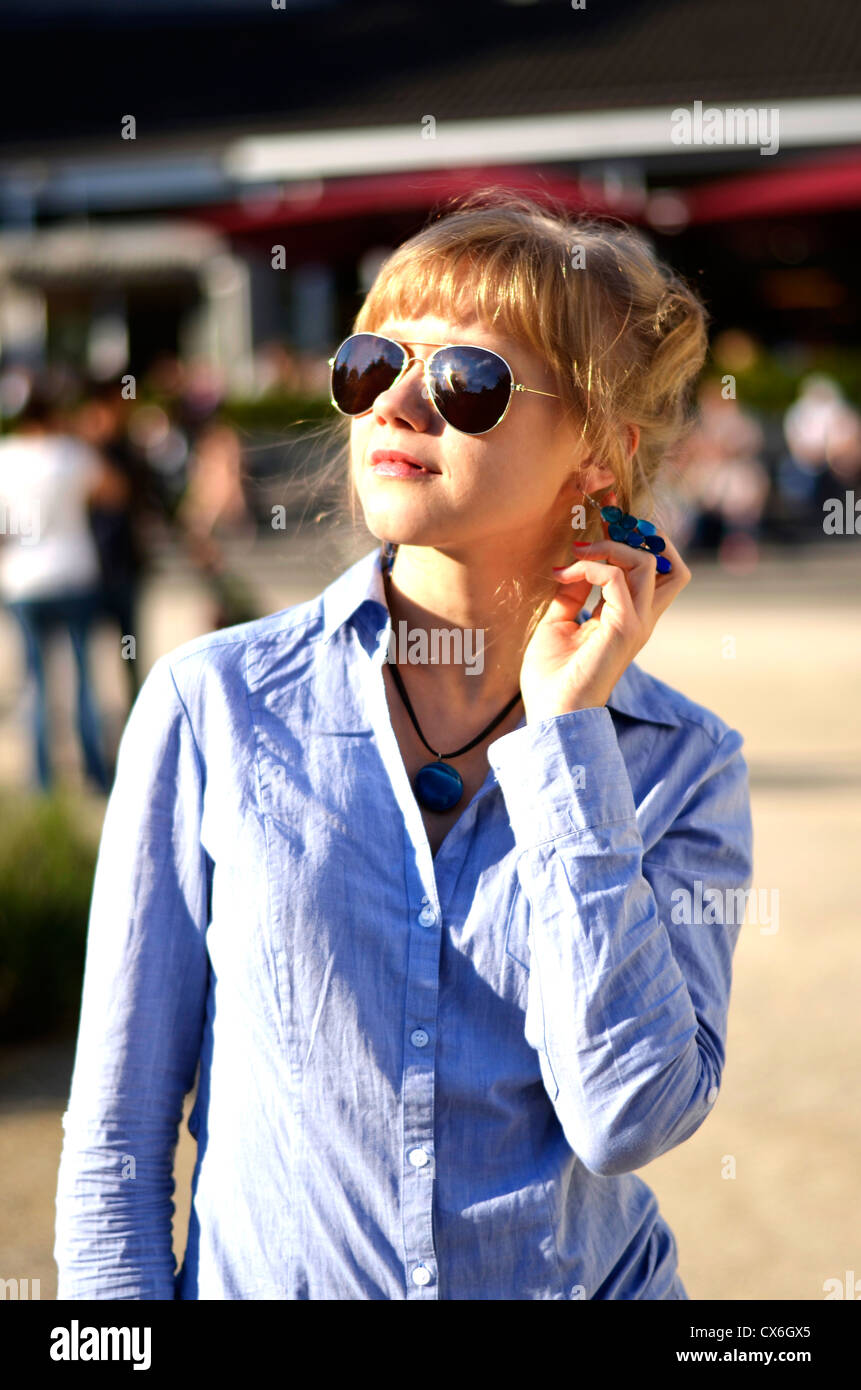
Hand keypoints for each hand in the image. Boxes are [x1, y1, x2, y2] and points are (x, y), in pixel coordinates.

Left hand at [520, 526, 689, 721]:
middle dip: (642, 535)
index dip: (635, 539)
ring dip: (611, 546)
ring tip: (578, 551)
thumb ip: (573, 593)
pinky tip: (566, 572)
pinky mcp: (626, 628)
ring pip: (650, 562)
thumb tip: (575, 564)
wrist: (552, 714)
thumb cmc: (552, 678)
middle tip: (606, 526)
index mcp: (629, 618)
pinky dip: (593, 565)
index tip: (604, 519)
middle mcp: (641, 618)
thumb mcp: (559, 622)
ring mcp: (638, 623)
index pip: (652, 570)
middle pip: (672, 565)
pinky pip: (619, 578)